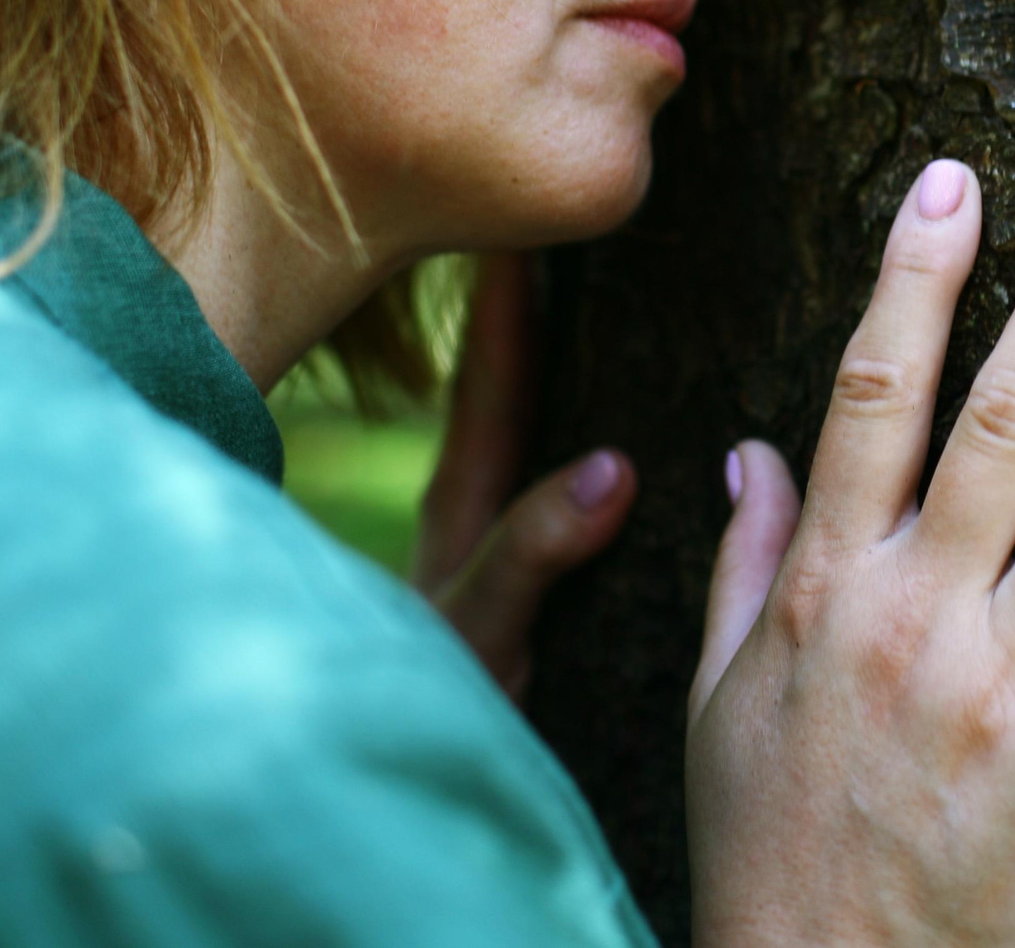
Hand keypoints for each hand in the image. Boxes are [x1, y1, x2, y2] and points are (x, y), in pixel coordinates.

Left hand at [411, 254, 633, 696]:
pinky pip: (540, 477)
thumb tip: (611, 467)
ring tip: (607, 289)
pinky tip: (626, 419)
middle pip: (509, 385)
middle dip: (539, 305)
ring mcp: (486, 545)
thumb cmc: (424, 722)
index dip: (513, 295)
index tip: (539, 212)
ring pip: (524, 428)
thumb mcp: (482, 637)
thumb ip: (530, 554)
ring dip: (557, 365)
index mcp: (460, 507)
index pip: (493, 377)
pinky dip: (575, 432)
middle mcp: (471, 512)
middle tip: (575, 217)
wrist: (387, 802)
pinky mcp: (509, 582)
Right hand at [685, 160, 1014, 947]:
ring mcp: (1010, 682)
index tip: (958, 181)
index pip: (872, 396)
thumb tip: (746, 449)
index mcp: (832, 587)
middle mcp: (922, 613)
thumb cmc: (772, 843)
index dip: (917, 280)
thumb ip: (745, 565)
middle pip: (1003, 418)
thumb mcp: (720, 699)